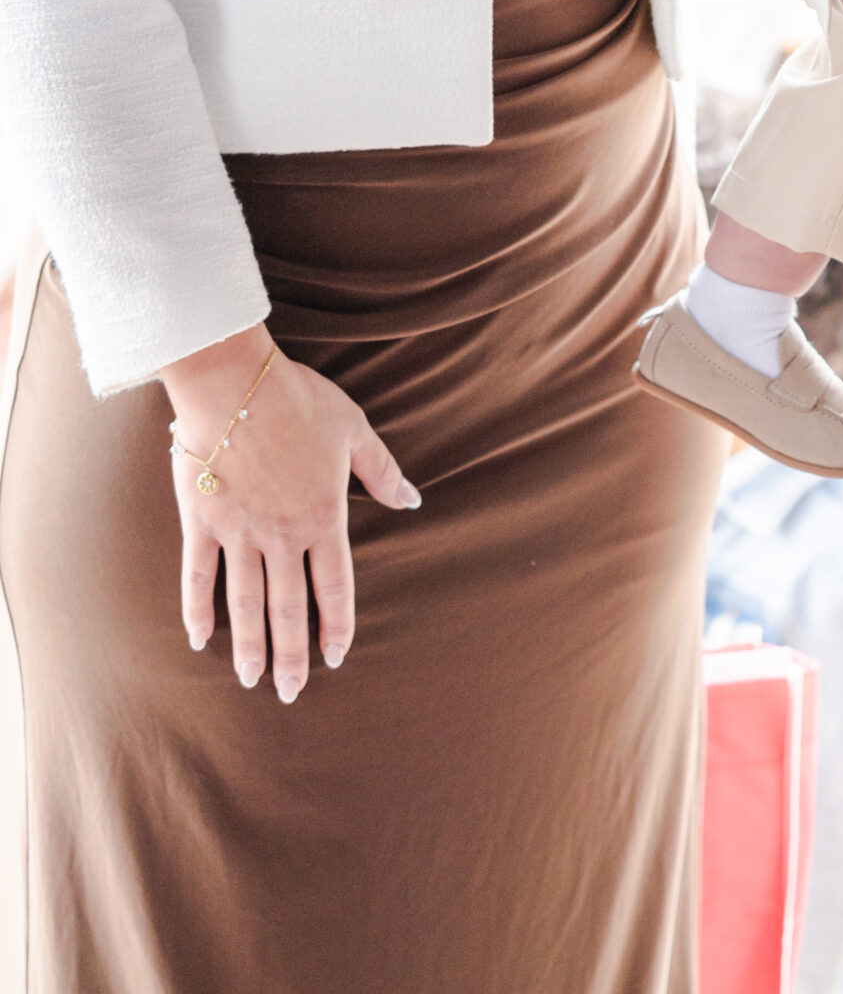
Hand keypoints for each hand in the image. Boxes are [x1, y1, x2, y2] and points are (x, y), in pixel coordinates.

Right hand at [160, 324, 419, 703]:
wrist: (235, 383)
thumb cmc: (299, 400)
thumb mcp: (354, 430)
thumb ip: (382, 471)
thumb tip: (412, 500)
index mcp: (323, 516)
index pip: (335, 585)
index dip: (337, 625)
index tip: (336, 657)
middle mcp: (282, 535)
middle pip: (289, 607)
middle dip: (291, 654)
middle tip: (289, 693)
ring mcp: (239, 532)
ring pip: (246, 602)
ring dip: (250, 645)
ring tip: (251, 681)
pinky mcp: (201, 522)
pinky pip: (198, 576)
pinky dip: (197, 610)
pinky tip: (198, 640)